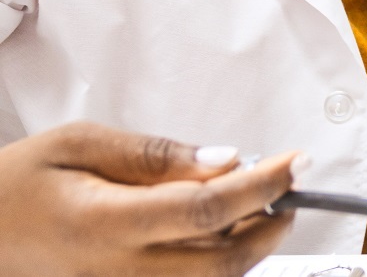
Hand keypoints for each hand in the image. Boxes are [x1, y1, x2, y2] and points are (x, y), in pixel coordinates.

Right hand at [0, 122, 302, 275]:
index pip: (207, 209)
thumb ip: (155, 153)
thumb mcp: (76, 143)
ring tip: (256, 204)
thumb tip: (225, 159)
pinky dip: (218, 264)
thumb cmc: (15, 186)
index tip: (298, 161)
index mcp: (105, 224)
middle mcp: (118, 272)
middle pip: (224, 262)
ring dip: (249, 246)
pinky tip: (220, 232)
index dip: (264, 185)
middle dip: (271, 224)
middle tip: (287, 186)